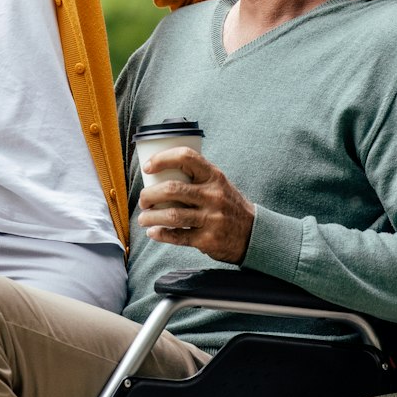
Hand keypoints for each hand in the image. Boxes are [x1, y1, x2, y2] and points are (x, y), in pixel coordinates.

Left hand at [135, 148, 255, 263]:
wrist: (254, 234)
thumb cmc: (229, 206)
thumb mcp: (220, 185)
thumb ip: (197, 178)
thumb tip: (160, 173)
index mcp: (214, 177)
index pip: (186, 157)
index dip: (162, 159)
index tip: (148, 167)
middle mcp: (213, 196)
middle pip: (171, 189)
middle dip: (148, 195)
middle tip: (143, 200)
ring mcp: (211, 218)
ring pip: (171, 215)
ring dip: (150, 217)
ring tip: (143, 218)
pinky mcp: (208, 239)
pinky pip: (177, 236)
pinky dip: (161, 234)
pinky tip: (153, 232)